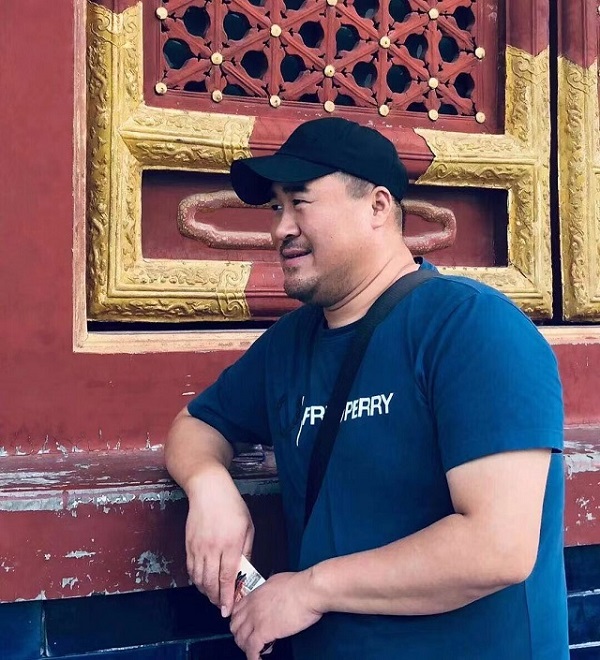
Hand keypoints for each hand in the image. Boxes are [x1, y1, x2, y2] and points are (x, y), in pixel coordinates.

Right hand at [185, 465, 253, 616]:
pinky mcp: (189, 545)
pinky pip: (191, 569)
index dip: (227, 597)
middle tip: (221, 605)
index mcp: (231, 544)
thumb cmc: (232, 505)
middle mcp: (213, 548)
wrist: (208, 490)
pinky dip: (196, 580)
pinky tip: (202, 582)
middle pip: (211, 582)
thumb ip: (247, 550)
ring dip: (206, 591)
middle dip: (216, 598)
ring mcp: (198, 547)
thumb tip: (245, 570)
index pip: (227, 578)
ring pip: (199, 579)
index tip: (227, 609)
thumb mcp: (247, 526)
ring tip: (213, 596)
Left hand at [230, 571, 322, 658]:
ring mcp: (256, 620)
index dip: (239, 621)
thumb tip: (269, 596)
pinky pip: (252, 649)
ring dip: (246, 647)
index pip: (236, 611)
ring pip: (241, 639)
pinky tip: (258, 659)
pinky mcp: (264, 632)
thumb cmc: (298, 585)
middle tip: (248, 639)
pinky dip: (253, 657)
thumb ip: (267, 592)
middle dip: (240, 634)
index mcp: (255, 595)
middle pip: (235, 626)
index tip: (243, 626)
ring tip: (255, 650)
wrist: (307, 591)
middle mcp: (252, 607)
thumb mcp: (276, 581)